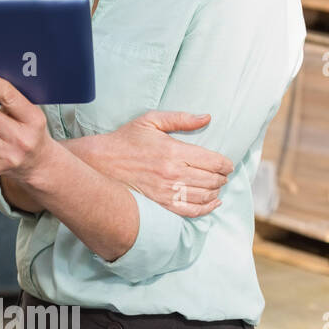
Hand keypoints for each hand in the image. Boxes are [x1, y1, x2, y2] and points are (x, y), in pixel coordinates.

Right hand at [90, 111, 233, 216]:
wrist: (101, 162)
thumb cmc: (126, 140)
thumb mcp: (151, 120)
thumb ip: (180, 118)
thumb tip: (207, 117)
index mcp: (173, 151)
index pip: (213, 161)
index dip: (225, 164)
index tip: (227, 164)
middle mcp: (173, 173)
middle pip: (212, 179)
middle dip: (222, 177)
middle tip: (222, 174)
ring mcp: (166, 191)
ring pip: (205, 195)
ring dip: (216, 191)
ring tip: (216, 186)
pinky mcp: (160, 204)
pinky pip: (191, 211)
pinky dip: (207, 208)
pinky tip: (213, 203)